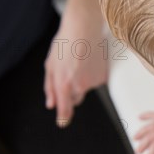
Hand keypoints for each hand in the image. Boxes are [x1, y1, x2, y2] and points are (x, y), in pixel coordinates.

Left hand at [44, 2, 107, 126]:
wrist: (84, 29)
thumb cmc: (65, 44)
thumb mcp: (50, 66)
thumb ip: (50, 87)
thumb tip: (51, 104)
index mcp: (64, 84)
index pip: (65, 108)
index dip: (63, 117)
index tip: (62, 123)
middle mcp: (80, 86)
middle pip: (75, 98)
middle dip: (71, 91)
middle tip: (70, 73)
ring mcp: (94, 82)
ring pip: (86, 88)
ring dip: (82, 80)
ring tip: (79, 61)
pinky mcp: (104, 77)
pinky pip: (96, 81)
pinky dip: (92, 74)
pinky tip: (89, 61)